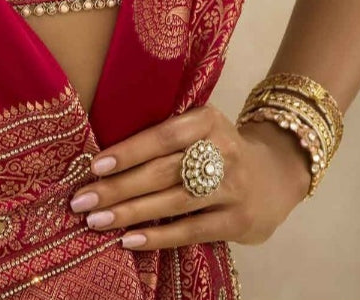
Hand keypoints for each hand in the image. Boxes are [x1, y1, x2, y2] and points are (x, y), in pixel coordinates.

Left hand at [68, 102, 311, 249]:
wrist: (276, 175)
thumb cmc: (218, 149)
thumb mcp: (200, 128)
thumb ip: (165, 136)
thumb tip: (105, 157)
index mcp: (208, 119)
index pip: (162, 135)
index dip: (128, 151)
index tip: (94, 166)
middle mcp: (223, 150)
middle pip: (163, 171)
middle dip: (118, 187)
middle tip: (82, 200)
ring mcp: (233, 187)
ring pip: (173, 202)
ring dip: (131, 213)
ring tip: (97, 221)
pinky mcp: (238, 220)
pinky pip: (191, 230)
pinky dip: (159, 236)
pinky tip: (130, 240)